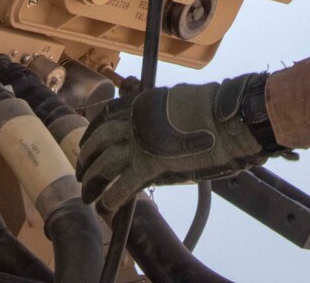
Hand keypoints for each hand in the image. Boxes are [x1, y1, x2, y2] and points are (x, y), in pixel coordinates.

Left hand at [77, 76, 271, 215]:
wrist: (227, 118)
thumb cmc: (213, 110)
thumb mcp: (178, 102)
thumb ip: (161, 115)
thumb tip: (158, 128)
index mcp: (141, 103)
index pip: (106, 117)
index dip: (92, 132)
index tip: (86, 143)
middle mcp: (134, 121)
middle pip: (98, 141)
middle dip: (87, 160)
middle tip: (82, 173)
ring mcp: (139, 143)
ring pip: (103, 165)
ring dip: (92, 182)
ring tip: (88, 196)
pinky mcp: (149, 165)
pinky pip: (122, 186)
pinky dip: (111, 199)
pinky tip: (107, 207)